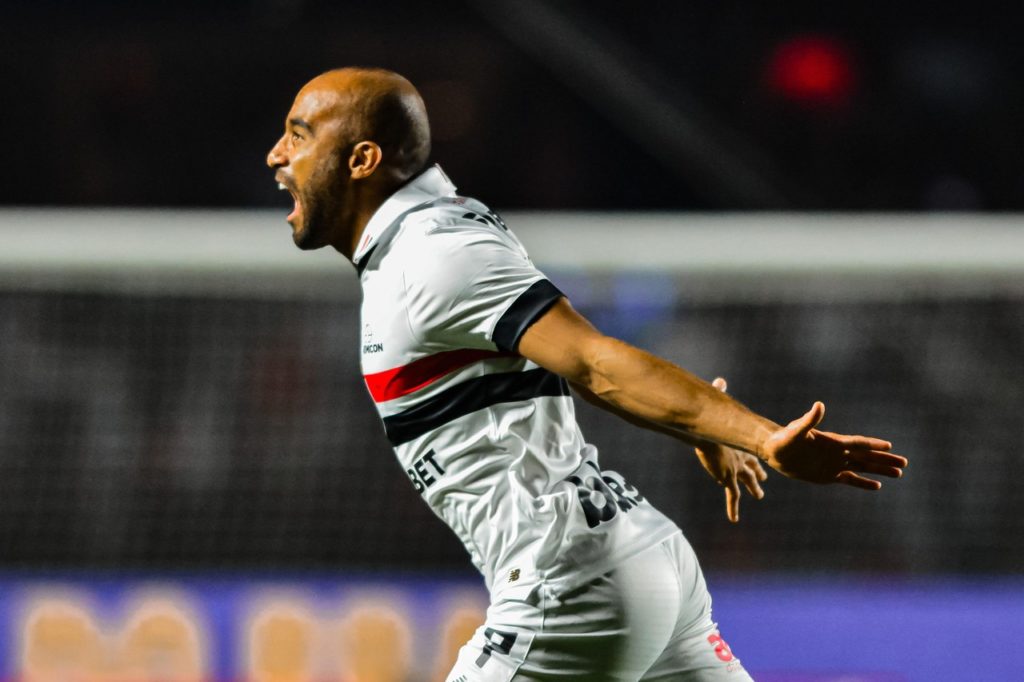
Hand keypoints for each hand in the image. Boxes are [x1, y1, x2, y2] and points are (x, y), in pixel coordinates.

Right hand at [695, 378, 767, 522]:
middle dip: (757, 474)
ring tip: (759, 496)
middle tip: (763, 480)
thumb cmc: (713, 418)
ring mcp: (736, 469)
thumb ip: (718, 393)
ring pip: (747, 482)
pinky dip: (733, 509)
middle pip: (752, 467)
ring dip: (752, 489)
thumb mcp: (717, 406)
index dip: (755, 455)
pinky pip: (732, 497)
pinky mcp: (728, 478)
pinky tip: (735, 520)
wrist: (713, 432)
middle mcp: (741, 456)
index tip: (760, 459)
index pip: (751, 450)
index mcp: (740, 441)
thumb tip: (719, 380)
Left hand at [762, 402, 907, 488]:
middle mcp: (837, 452)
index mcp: (832, 442)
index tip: (889, 445)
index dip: (872, 444)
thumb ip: (808, 420)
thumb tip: (819, 405)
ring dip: (880, 470)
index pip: (857, 443)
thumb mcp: (795, 431)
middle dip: (885, 460)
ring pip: (862, 468)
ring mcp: (834, 464)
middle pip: (866, 456)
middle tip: (904, 463)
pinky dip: (863, 483)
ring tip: (899, 474)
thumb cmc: (783, 439)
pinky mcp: (828, 475)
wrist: (774, 451)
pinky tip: (877, 486)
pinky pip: (850, 479)